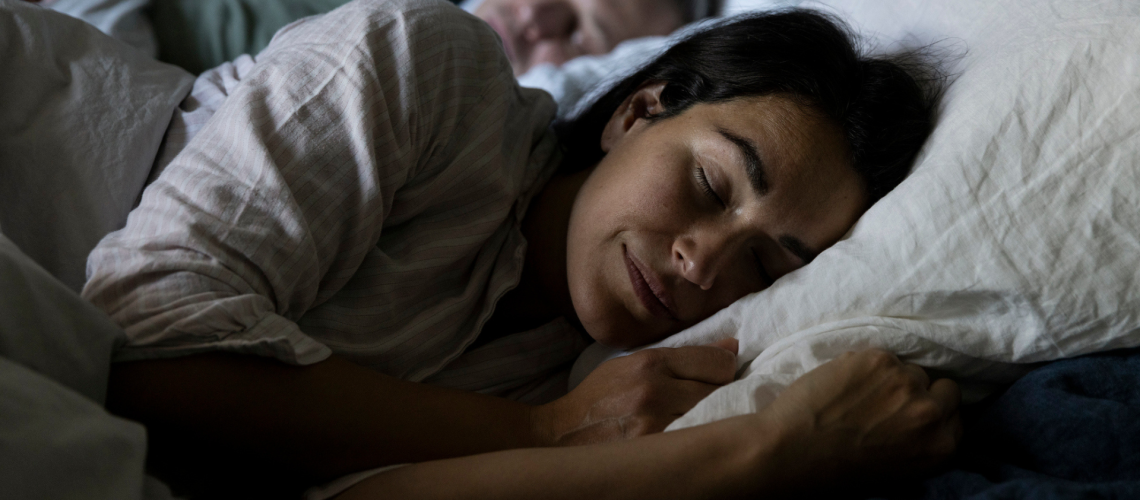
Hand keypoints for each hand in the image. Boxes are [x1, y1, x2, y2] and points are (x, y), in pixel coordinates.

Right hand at [534, 338, 738, 445]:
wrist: (561, 433)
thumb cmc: (599, 397)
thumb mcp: (633, 364)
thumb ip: (682, 356)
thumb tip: (731, 347)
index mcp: (650, 363)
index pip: (717, 362)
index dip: (725, 368)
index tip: (721, 374)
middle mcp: (655, 391)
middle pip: (720, 390)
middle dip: (722, 393)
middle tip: (711, 398)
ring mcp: (655, 425)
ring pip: (712, 418)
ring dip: (713, 417)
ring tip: (701, 418)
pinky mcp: (652, 452)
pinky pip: (694, 441)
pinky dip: (698, 439)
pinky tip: (690, 438)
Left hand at [753, 349, 961, 493]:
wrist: (792, 451)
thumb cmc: (838, 468)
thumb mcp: (899, 467)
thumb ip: (921, 439)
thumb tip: (926, 415)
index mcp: (942, 447)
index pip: (956, 414)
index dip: (934, 410)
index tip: (914, 411)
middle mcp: (931, 413)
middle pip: (944, 387)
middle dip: (921, 391)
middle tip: (889, 399)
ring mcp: (906, 382)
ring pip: (910, 369)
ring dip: (890, 377)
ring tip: (859, 394)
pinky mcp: (879, 360)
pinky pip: (881, 356)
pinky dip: (864, 366)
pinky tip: (843, 383)